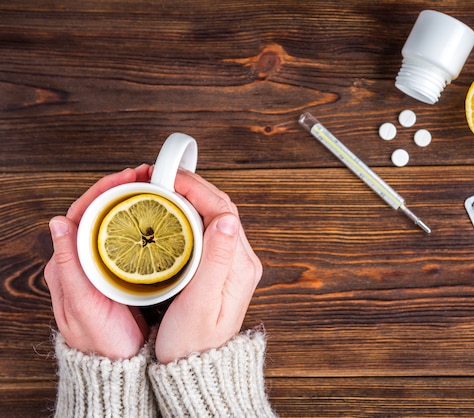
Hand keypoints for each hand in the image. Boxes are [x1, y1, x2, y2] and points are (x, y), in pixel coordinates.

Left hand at [44, 165, 150, 358]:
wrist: (117, 367)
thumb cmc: (100, 341)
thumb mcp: (82, 304)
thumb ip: (69, 265)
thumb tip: (58, 222)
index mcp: (68, 263)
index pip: (83, 213)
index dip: (105, 190)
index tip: (129, 176)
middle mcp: (83, 260)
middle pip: (101, 212)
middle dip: (124, 189)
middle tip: (150, 176)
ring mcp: (103, 266)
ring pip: (117, 224)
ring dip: (136, 203)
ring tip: (158, 190)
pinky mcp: (121, 273)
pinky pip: (130, 240)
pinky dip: (144, 224)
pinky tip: (161, 219)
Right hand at [154, 169, 262, 362]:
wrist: (196, 368)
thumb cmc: (193, 344)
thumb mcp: (201, 303)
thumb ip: (216, 261)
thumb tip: (227, 219)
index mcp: (240, 266)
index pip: (222, 211)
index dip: (195, 188)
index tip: (168, 176)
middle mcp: (242, 261)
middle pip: (222, 208)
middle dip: (193, 186)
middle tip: (162, 174)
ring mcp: (233, 264)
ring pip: (216, 216)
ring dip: (193, 197)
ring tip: (164, 186)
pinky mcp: (222, 268)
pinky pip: (209, 229)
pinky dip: (191, 213)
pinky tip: (173, 211)